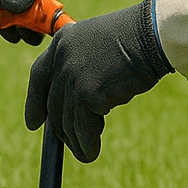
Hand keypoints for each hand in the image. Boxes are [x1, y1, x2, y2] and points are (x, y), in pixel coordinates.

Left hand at [25, 0, 171, 162]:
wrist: (153, 34)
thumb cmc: (136, 39)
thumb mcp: (99, 45)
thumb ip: (83, 65)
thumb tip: (79, 102)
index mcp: (62, 41)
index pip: (38, 76)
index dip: (34, 102)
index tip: (33, 123)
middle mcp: (62, 58)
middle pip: (53, 103)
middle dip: (60, 129)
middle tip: (70, 143)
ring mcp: (73, 75)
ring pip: (66, 119)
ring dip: (75, 141)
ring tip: (85, 154)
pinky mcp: (88, 92)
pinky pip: (83, 127)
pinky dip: (86, 143)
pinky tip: (92, 152)